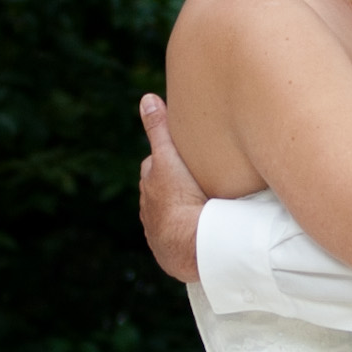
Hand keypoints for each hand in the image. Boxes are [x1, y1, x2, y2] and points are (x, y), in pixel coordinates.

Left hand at [138, 94, 206, 282]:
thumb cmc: (179, 198)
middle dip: (175, 184)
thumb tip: (146, 98)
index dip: (171, 158)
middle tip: (198, 178)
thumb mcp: (169, 157)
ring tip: (204, 207)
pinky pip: (179, 239)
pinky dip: (187, 233)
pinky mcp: (170, 253)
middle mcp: (149, 210)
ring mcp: (159, 232)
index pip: (157, 166)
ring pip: (170, 215)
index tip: (185, 155)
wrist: (190, 244)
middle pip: (162, 191)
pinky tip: (202, 233)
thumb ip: (159, 129)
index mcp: (150, 185)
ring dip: (183, 211)